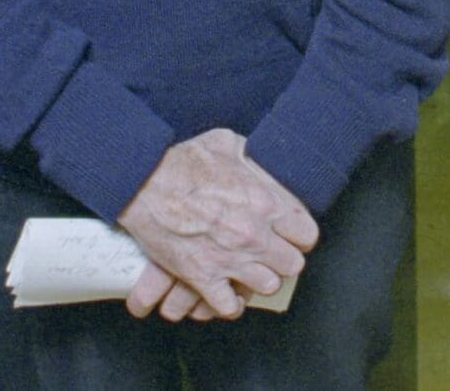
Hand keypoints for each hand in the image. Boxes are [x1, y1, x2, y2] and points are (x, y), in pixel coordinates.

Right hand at [117, 129, 316, 320]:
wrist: (142, 180)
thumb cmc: (183, 161)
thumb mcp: (227, 143)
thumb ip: (253, 156)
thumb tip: (262, 155)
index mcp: (265, 202)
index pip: (307, 235)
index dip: (299, 235)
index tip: (289, 234)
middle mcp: (253, 235)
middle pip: (292, 265)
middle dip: (283, 258)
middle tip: (270, 252)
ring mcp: (229, 259)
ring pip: (267, 286)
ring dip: (259, 279)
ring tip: (250, 270)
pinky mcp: (201, 276)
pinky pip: (228, 306)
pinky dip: (230, 303)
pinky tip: (228, 292)